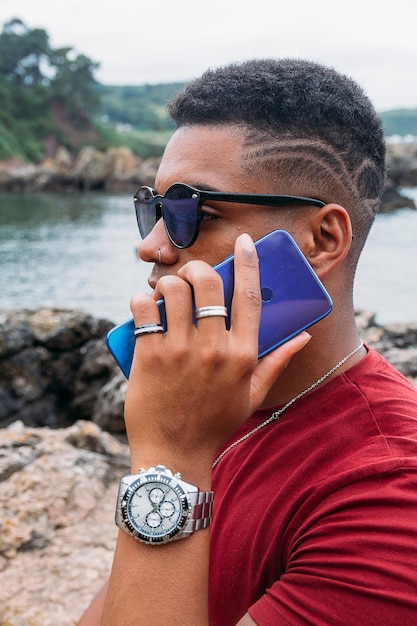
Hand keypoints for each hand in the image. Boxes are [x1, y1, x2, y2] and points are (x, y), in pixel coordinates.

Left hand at [124, 234, 309, 479]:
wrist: (174, 455)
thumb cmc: (214, 423)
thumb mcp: (252, 394)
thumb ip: (277, 362)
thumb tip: (303, 336)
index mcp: (242, 355)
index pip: (249, 297)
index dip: (248, 263)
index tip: (245, 242)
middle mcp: (214, 349)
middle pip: (208, 282)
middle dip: (197, 268)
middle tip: (191, 275)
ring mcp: (179, 352)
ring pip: (172, 289)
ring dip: (167, 284)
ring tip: (164, 296)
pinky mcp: (148, 357)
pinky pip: (142, 309)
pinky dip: (140, 301)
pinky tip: (144, 308)